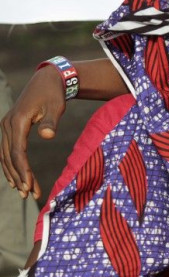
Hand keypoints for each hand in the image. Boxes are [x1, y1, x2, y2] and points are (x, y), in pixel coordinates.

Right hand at [0, 66, 66, 198]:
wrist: (47, 81)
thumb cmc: (54, 95)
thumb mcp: (56, 106)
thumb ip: (51, 121)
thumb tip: (48, 135)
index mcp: (18, 121)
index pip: (17, 152)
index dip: (23, 170)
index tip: (30, 185)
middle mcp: (7, 125)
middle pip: (9, 157)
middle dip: (18, 177)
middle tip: (29, 195)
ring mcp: (6, 126)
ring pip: (5, 156)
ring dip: (13, 174)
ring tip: (24, 192)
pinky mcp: (10, 128)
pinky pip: (7, 150)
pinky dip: (10, 165)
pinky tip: (16, 179)